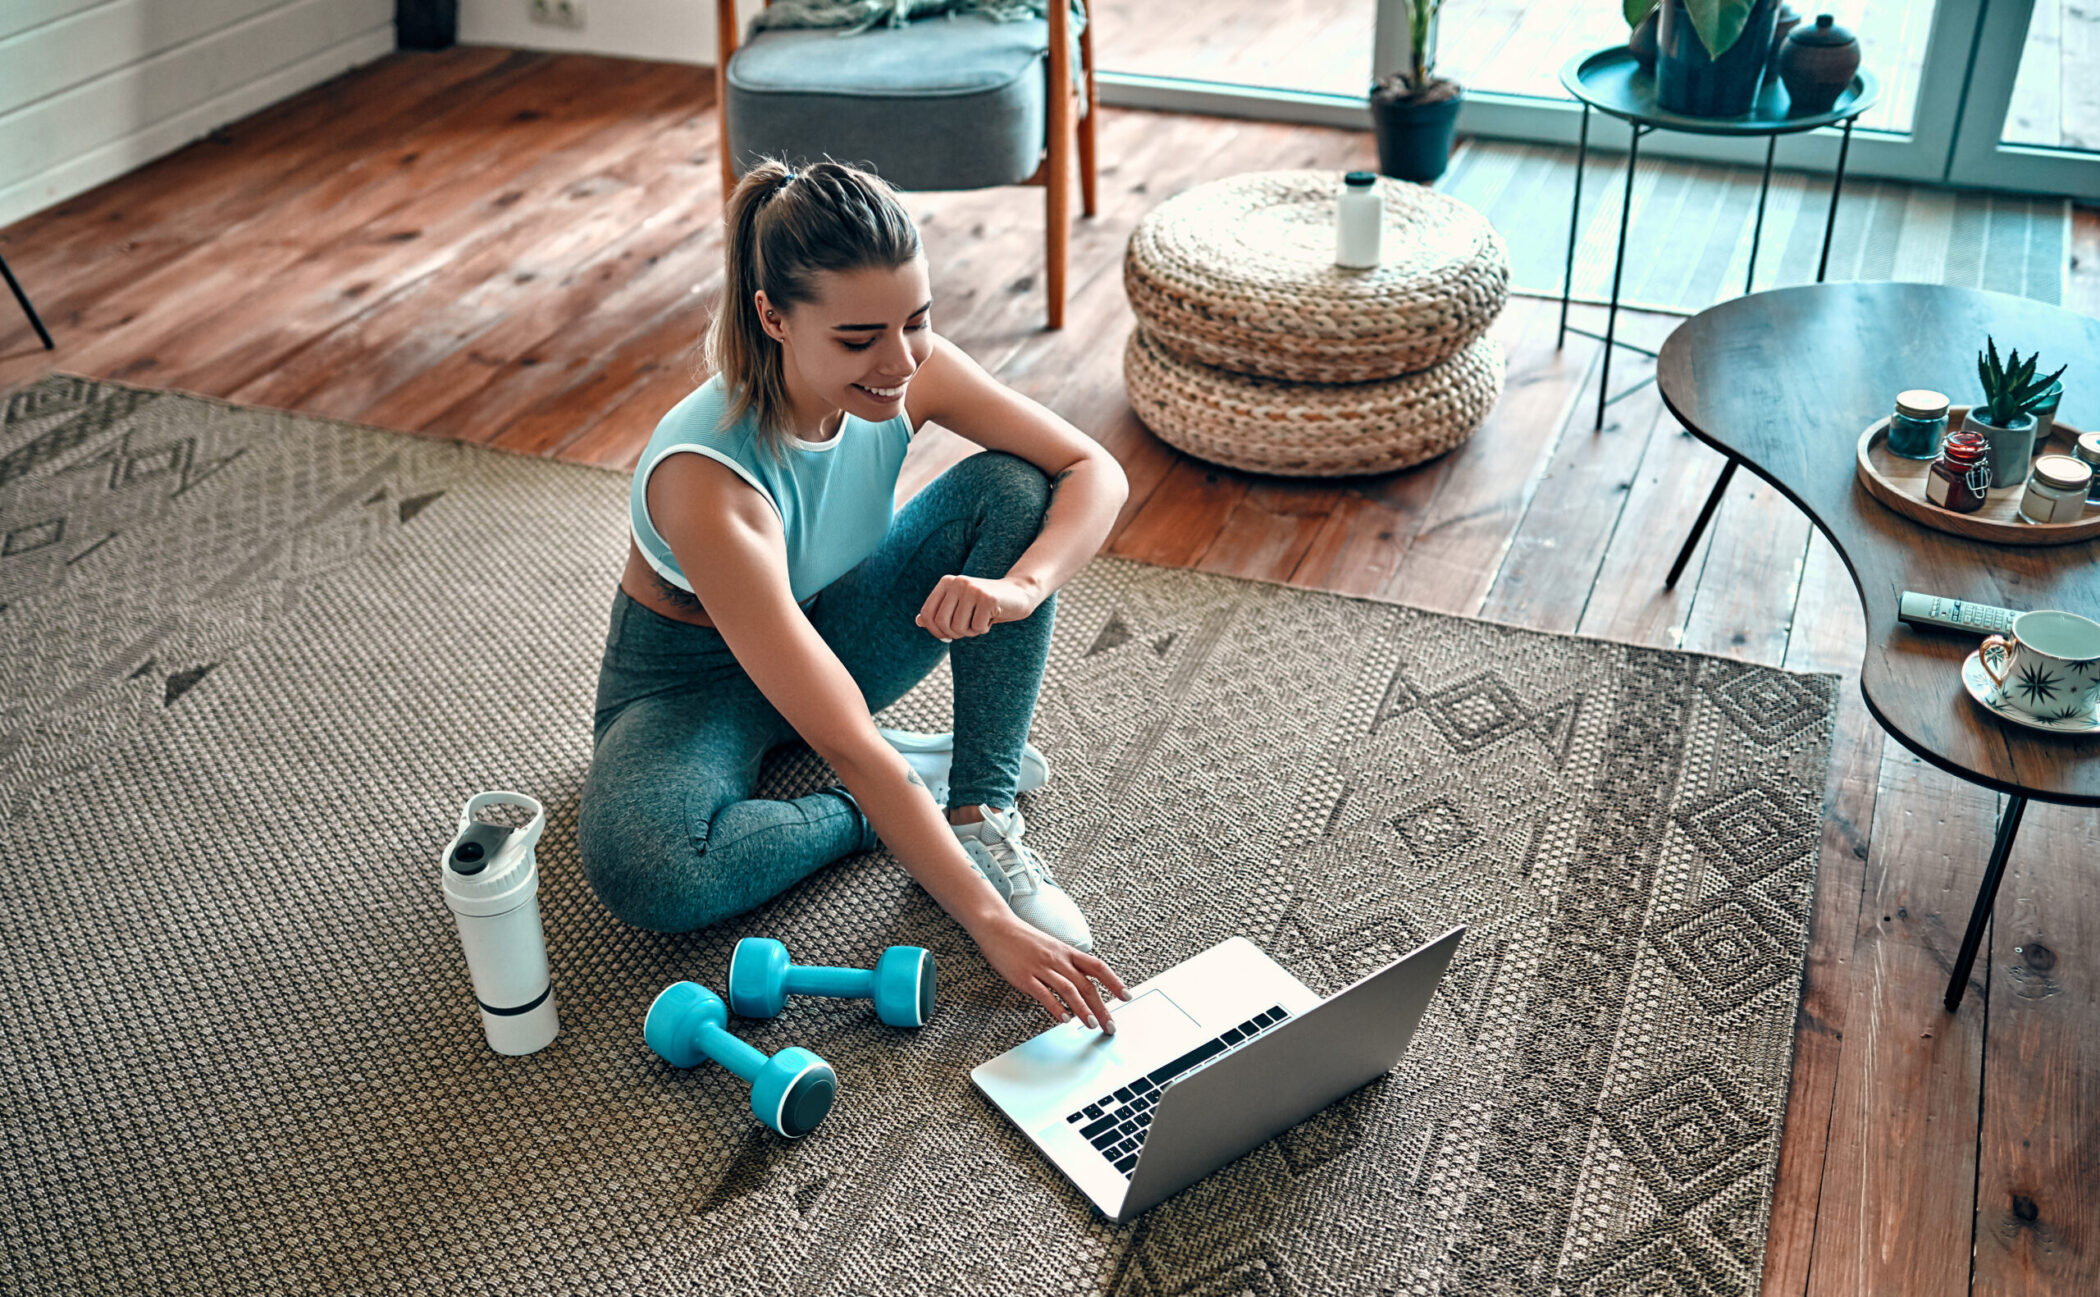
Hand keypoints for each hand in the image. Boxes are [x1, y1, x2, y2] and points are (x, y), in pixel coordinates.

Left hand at [915, 574, 1038, 641]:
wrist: (1018, 594)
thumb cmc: (984, 604)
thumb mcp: (959, 606)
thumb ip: (939, 612)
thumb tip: (918, 621)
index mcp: (946, 582)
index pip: (927, 614)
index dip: (935, 631)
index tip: (947, 636)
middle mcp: (957, 582)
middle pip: (942, 622)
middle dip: (954, 633)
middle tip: (967, 630)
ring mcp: (973, 589)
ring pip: (959, 627)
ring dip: (971, 631)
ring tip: (981, 620)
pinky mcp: (988, 599)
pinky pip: (977, 627)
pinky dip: (984, 629)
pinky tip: (992, 618)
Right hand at [973, 916, 1130, 1031]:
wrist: (998, 926)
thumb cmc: (1024, 938)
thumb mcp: (1052, 947)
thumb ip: (1067, 963)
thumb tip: (1081, 982)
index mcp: (1067, 951)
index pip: (1098, 967)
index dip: (1114, 982)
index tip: (1126, 996)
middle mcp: (1058, 960)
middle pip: (1087, 985)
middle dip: (1102, 1007)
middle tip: (1110, 1025)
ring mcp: (1042, 968)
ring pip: (1069, 990)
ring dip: (1083, 1010)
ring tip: (1091, 1025)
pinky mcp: (1025, 977)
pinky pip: (1044, 994)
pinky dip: (1057, 1008)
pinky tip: (1064, 1019)